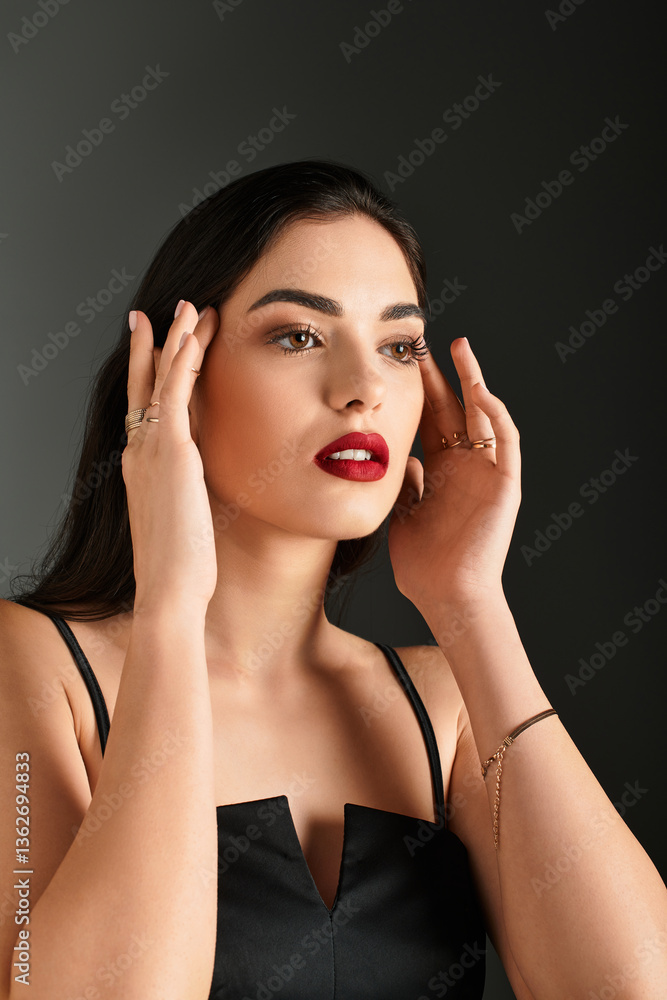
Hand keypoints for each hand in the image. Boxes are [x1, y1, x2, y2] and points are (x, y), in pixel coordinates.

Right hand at [122, 300, 219, 611]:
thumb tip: (205, 492)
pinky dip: (182, 358)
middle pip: (144, 385)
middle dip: (153, 346)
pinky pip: (174, 392)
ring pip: (161, 379)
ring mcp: (153, 449)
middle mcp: (141, 453)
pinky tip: (192, 332)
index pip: (146, 411)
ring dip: (175, 339)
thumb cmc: (181, 570)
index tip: (156, 352)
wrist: (169, 589)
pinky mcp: (173, 450)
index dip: (150, 378)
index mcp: (143, 470)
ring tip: (188, 306)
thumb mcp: (185, 524)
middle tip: (159, 313)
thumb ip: (191, 497)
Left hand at [387, 337, 520, 613]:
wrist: (447, 597)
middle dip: (442, 375)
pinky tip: (478, 392)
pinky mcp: (506, 484)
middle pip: (455, 409)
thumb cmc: (424, 567)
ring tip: (459, 348)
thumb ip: (405, 486)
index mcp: (441, 473)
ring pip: (485, 415)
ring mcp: (487, 473)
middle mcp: (466, 467)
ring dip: (474, 380)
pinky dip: (496, 415)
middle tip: (424, 342)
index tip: (402, 363)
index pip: (431, 421)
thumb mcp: (402, 517)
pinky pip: (506, 442)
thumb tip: (403, 457)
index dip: (419, 392)